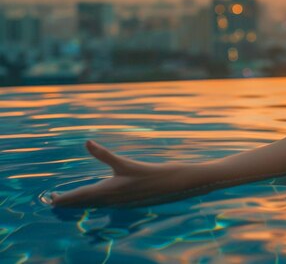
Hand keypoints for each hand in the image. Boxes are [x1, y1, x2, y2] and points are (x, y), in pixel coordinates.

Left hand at [49, 140, 190, 207]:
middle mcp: (111, 200)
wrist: (170, 185)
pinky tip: (95, 199)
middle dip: (69, 202)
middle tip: (54, 200)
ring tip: (70, 200)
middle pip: (84, 204)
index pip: (79, 197)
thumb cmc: (148, 173)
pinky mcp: (126, 203)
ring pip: (93, 205)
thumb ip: (104, 154)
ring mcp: (119, 204)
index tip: (51, 199)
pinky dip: (93, 202)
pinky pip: (103, 205)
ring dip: (80, 203)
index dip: (64, 199)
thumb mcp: (125, 163)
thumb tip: (87, 142)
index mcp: (108, 191)